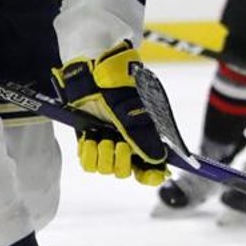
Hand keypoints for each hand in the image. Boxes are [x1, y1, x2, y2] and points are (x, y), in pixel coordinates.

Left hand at [52, 42, 170, 184]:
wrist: (89, 71)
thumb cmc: (116, 84)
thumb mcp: (131, 109)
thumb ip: (142, 136)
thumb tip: (157, 160)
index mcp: (145, 135)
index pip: (152, 166)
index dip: (152, 174)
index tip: (148, 174)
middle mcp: (127, 142)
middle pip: (127, 171)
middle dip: (121, 161)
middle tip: (117, 142)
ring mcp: (107, 142)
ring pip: (106, 169)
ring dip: (102, 154)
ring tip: (100, 135)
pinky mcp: (88, 141)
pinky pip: (88, 163)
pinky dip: (88, 153)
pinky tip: (89, 138)